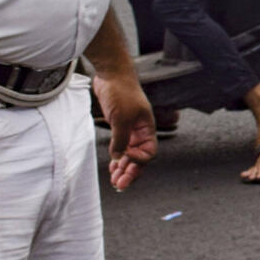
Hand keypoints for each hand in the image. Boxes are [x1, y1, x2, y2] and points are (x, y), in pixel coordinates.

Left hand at [93, 67, 156, 189]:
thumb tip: (118, 157)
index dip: (138, 160)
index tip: (124, 159)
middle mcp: (140, 132)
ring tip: (115, 181)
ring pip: (129, 155)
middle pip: (139, 158)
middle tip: (120, 185)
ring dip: (123, 168)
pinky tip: (112, 167)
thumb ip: (121, 139)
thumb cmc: (122, 92)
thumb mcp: (122, 118)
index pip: (148, 153)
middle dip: (130, 172)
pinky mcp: (118, 127)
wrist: (111, 74)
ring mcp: (129, 130)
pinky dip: (116, 158)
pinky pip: (120, 148)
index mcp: (147, 129)